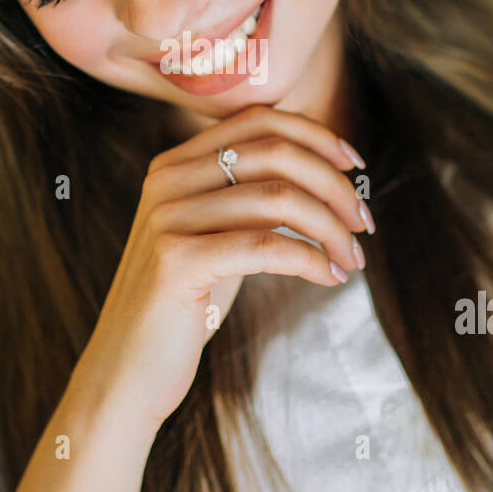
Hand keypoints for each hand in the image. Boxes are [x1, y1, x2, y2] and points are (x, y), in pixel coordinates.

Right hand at [76, 103, 372, 432]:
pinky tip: (329, 277)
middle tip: (364, 223)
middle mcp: (166, 179)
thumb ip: (250, 196)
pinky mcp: (176, 260)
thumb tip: (329, 171)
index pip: (259, 119)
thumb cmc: (186, 304)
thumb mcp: (217, 236)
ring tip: (352, 258)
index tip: (356, 166)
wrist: (128, 371)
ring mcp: (167, 218)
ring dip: (331, 228)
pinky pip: (266, 246)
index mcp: (175, 163)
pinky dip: (311, 259)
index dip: (316, 135)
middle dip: (335, 185)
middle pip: (276, 153)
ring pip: (278, 199)